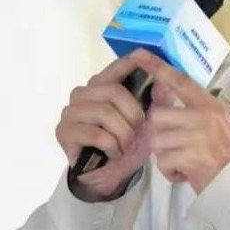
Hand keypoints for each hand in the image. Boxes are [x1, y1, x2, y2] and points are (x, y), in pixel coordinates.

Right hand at [55, 55, 151, 200]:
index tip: (140, 55)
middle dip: (132, 113)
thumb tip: (166, 80)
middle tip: (137, 130)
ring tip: (126, 145)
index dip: (127, 62)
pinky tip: (114, 153)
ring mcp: (70, 111)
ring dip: (123, 133)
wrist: (111, 174)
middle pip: (112, 91)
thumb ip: (156, 101)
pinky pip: (95, 133)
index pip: (114, 69)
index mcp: (102, 86)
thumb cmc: (128, 143)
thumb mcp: (149, 123)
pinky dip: (111, 146)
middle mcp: (83, 93)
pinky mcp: (64, 131)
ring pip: (104, 113)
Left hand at [131, 49, 229, 193]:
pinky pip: (163, 162)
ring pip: (156, 141)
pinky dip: (170, 172)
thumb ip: (192, 111)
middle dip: (159, 133)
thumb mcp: (216, 124)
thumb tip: (160, 99)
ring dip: (165, 155)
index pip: (180, 81)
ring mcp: (197, 136)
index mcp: (209, 105)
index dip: (158, 67)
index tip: (140, 54)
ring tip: (182, 160)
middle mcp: (204, 116)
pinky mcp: (190, 157)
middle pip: (158, 116)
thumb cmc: (226, 153)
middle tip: (174, 145)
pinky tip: (184, 172)